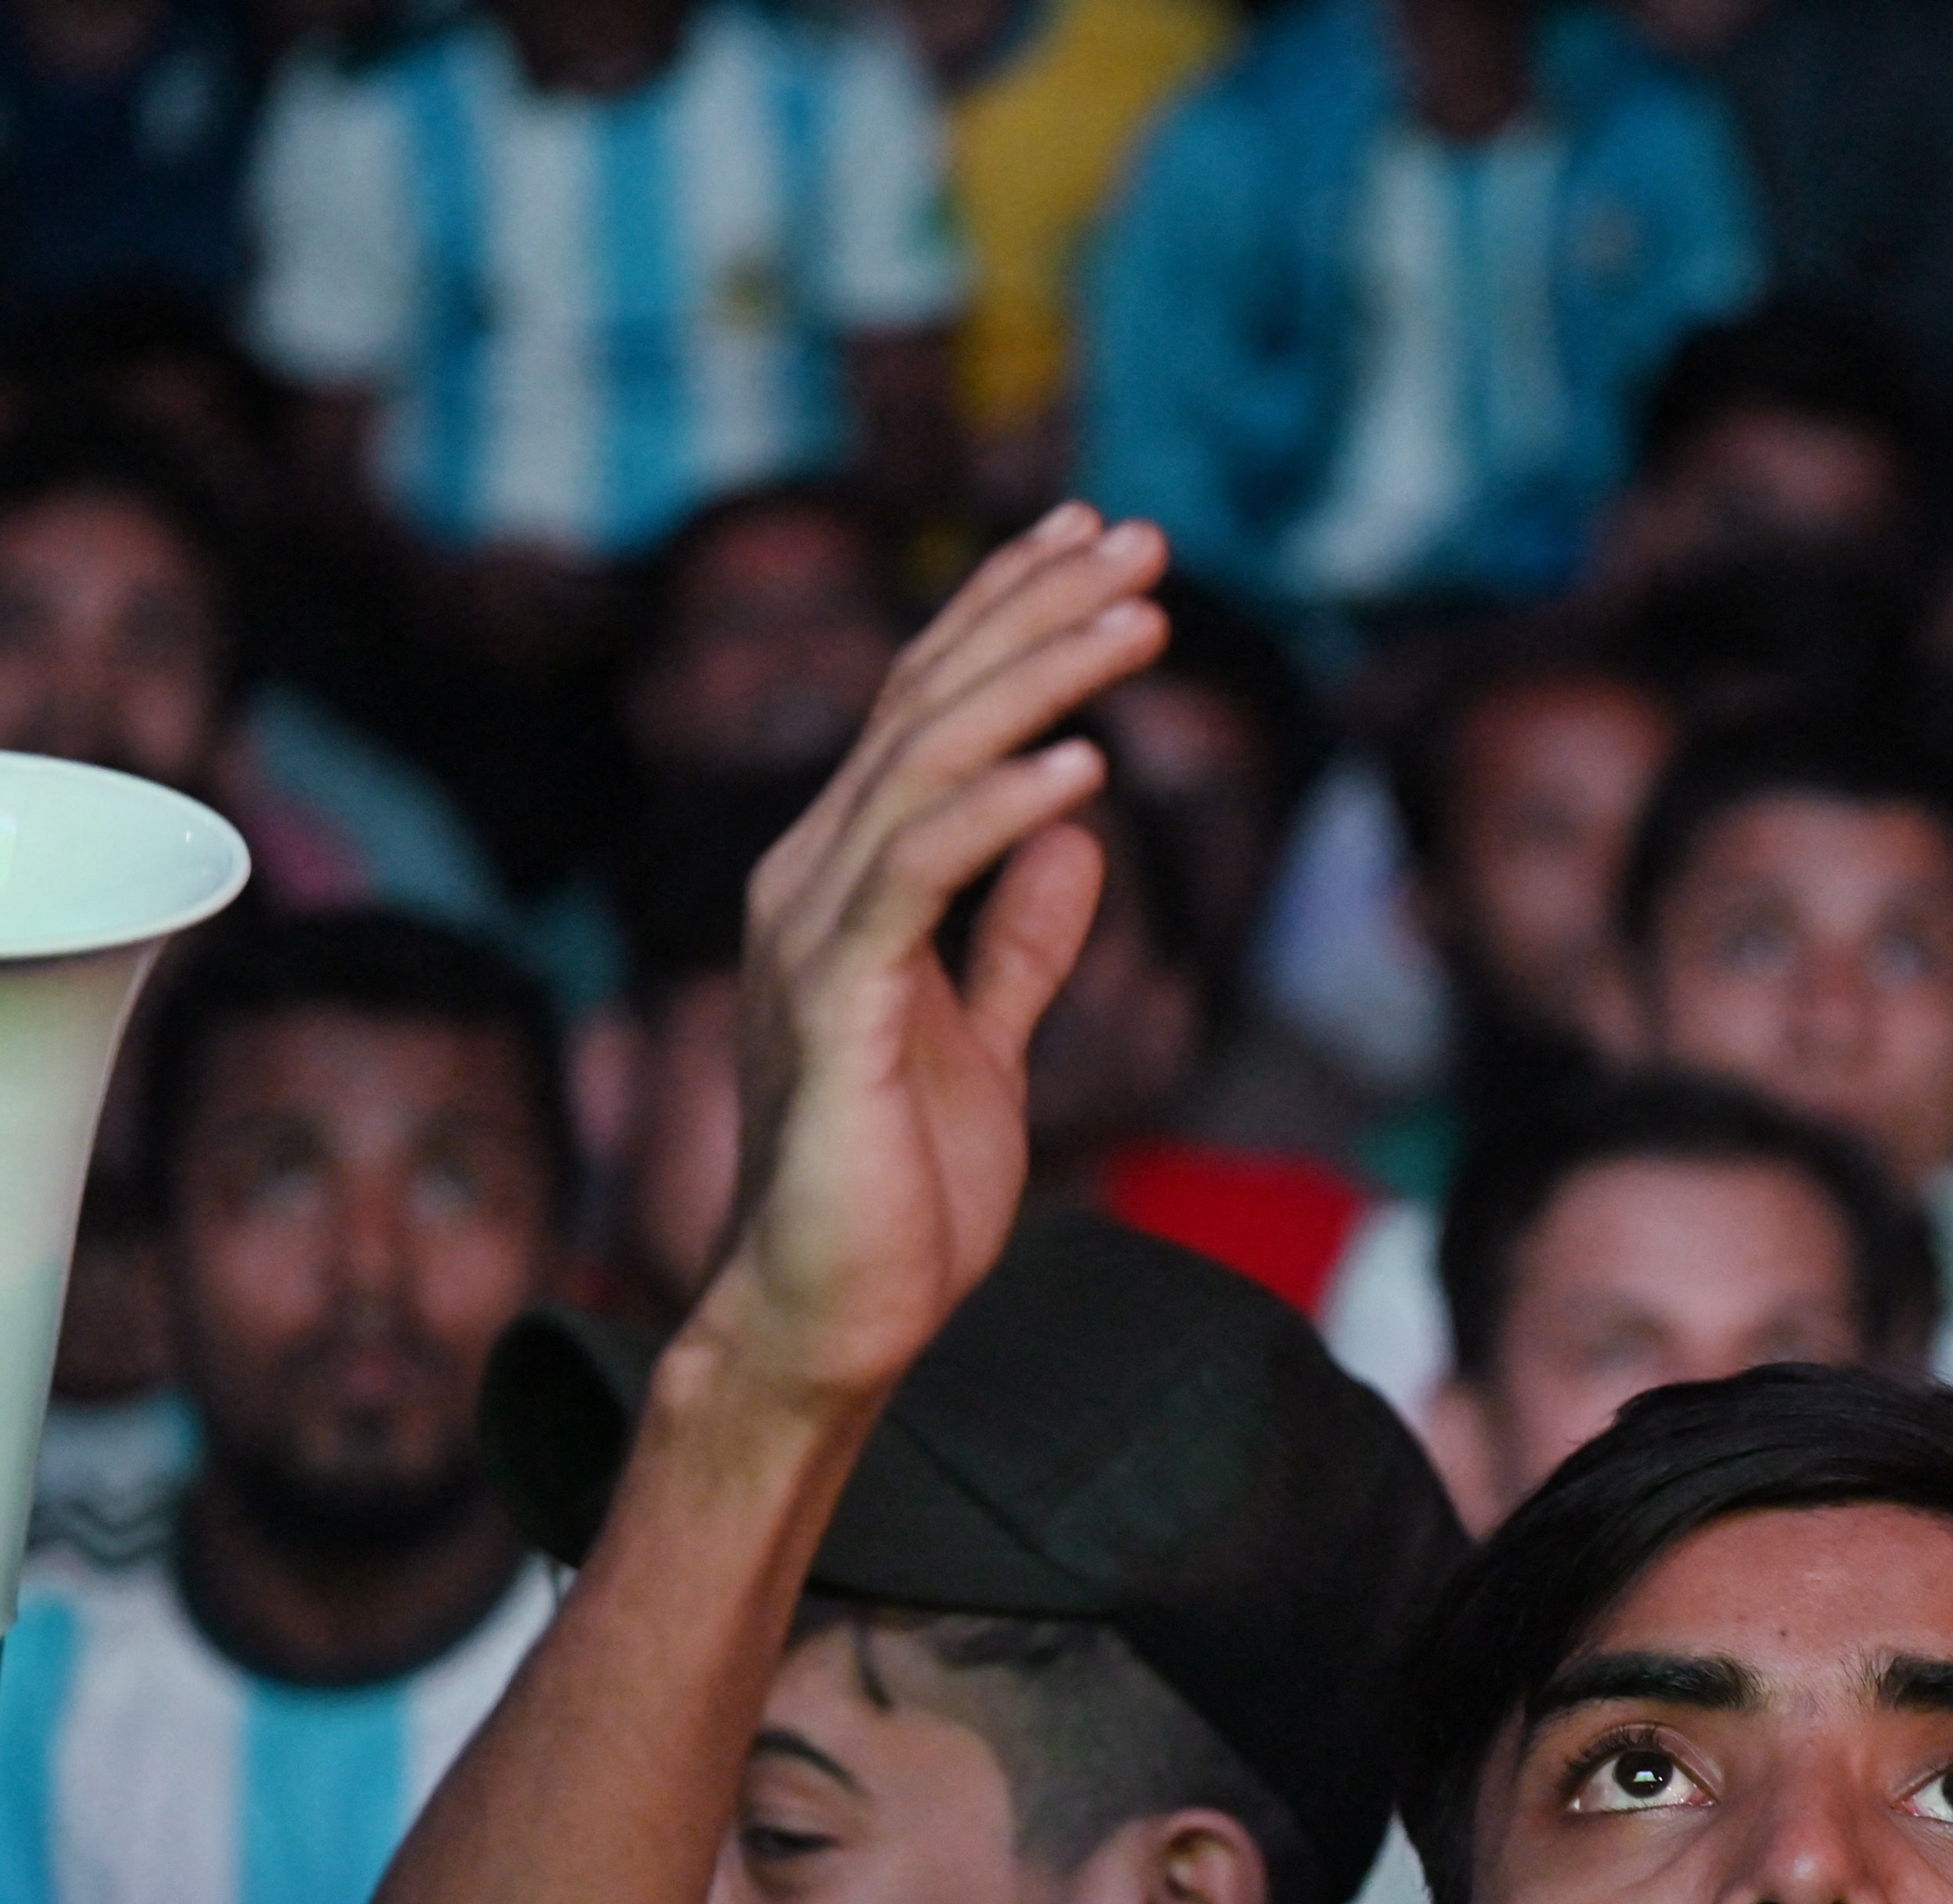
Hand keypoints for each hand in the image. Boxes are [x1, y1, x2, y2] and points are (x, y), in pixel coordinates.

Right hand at [693, 505, 1168, 1411]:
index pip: (927, 711)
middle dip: (1036, 610)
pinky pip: (917, 877)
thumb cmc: (898, 1196)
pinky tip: (1083, 766)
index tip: (1093, 542)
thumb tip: (1076, 839)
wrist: (828, 1318)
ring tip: (1142, 619)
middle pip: (928, 703)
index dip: (1006, 616)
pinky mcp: (834, 1003)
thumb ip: (1019, 942)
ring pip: (925, 764)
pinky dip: (1000, 812)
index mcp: (845, 882)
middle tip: (1137, 536)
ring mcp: (812, 935)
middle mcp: (810, 880)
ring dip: (1038, 682)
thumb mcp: (986, 1044)